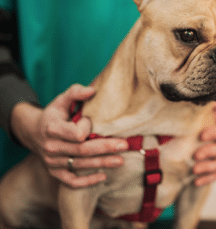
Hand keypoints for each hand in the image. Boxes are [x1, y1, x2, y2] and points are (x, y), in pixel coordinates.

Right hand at [11, 84, 127, 187]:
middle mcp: (51, 147)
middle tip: (124, 145)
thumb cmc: (54, 114)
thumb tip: (93, 91)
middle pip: (82, 150)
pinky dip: (87, 181)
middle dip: (105, 148)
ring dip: (102, 163)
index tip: (92, 121)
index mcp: (52, 128)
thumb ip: (75, 92)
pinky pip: (71, 181)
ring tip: (120, 160)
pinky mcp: (55, 172)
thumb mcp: (61, 100)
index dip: (87, 128)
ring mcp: (52, 162)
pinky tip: (103, 177)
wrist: (33, 131)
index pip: (75, 133)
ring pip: (80, 165)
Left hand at [193, 102, 215, 185]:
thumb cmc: (197, 117)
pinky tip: (196, 181)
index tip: (201, 135)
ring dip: (209, 167)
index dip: (215, 132)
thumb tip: (195, 97)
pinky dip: (207, 178)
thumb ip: (199, 104)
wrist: (196, 130)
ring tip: (194, 170)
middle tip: (196, 155)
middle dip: (211, 152)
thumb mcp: (197, 109)